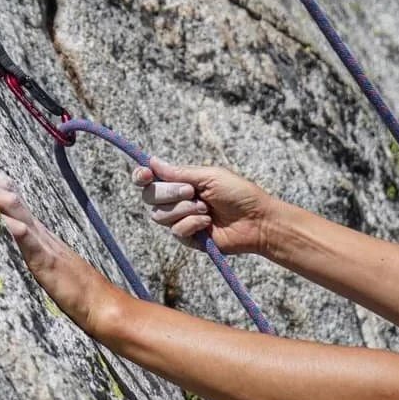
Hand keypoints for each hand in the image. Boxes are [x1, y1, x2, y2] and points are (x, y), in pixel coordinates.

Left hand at [0, 155, 121, 335]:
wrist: (99, 303)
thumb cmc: (70, 286)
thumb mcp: (40, 260)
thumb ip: (25, 243)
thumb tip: (6, 229)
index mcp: (33, 229)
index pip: (8, 195)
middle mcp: (37, 230)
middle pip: (9, 195)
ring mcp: (44, 244)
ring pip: (19, 213)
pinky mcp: (48, 263)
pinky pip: (32, 244)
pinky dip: (21, 232)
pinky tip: (10, 223)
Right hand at [131, 158, 275, 255]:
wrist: (257, 220)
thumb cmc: (238, 193)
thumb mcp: (209, 176)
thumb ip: (179, 172)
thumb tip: (152, 162)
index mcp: (181, 182)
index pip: (150, 180)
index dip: (141, 176)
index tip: (145, 174)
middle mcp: (177, 200)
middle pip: (150, 197)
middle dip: (169, 193)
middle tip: (191, 191)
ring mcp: (182, 219)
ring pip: (160, 215)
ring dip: (184, 210)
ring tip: (206, 209)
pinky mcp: (188, 237)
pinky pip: (176, 231)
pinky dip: (192, 224)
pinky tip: (207, 223)